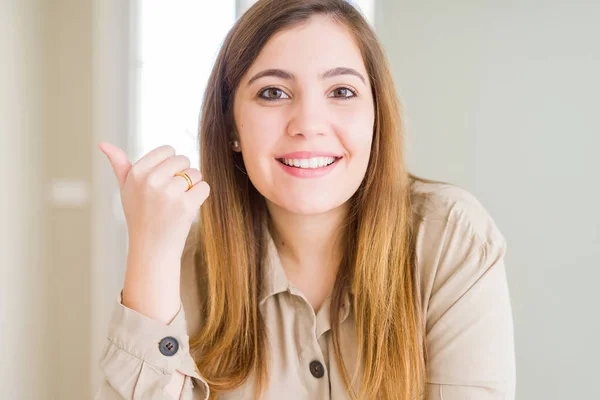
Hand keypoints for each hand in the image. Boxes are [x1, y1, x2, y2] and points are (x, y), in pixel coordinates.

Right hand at [98, 142, 209, 321]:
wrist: (152, 248)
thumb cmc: (139, 216)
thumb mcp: (125, 189)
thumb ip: (119, 165)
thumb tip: (103, 143)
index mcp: (137, 173)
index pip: (168, 150)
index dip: (171, 164)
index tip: (164, 179)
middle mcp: (151, 181)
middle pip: (183, 159)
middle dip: (182, 174)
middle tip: (171, 194)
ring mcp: (169, 193)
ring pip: (196, 174)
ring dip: (192, 186)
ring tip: (177, 202)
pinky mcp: (185, 205)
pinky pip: (204, 187)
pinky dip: (200, 197)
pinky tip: (187, 208)